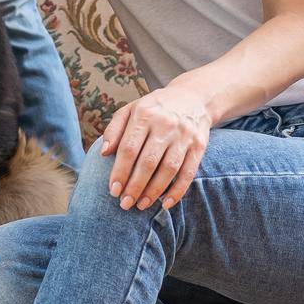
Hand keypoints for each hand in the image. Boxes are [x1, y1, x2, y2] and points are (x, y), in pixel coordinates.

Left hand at [99, 83, 211, 210]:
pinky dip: (178, 190)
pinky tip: (166, 203)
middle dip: (135, 186)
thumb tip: (103, 153)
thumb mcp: (131, 109)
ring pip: (168, 169)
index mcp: (144, 115)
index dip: (120, 171)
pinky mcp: (199, 146)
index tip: (113, 190)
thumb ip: (114, 129)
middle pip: (148, 161)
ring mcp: (184, 136)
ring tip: (141, 205)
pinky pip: (188, 173)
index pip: (129, 148)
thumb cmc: (154, 108)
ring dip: (154, 191)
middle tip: (125, 204)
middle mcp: (165, 125)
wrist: (193, 97)